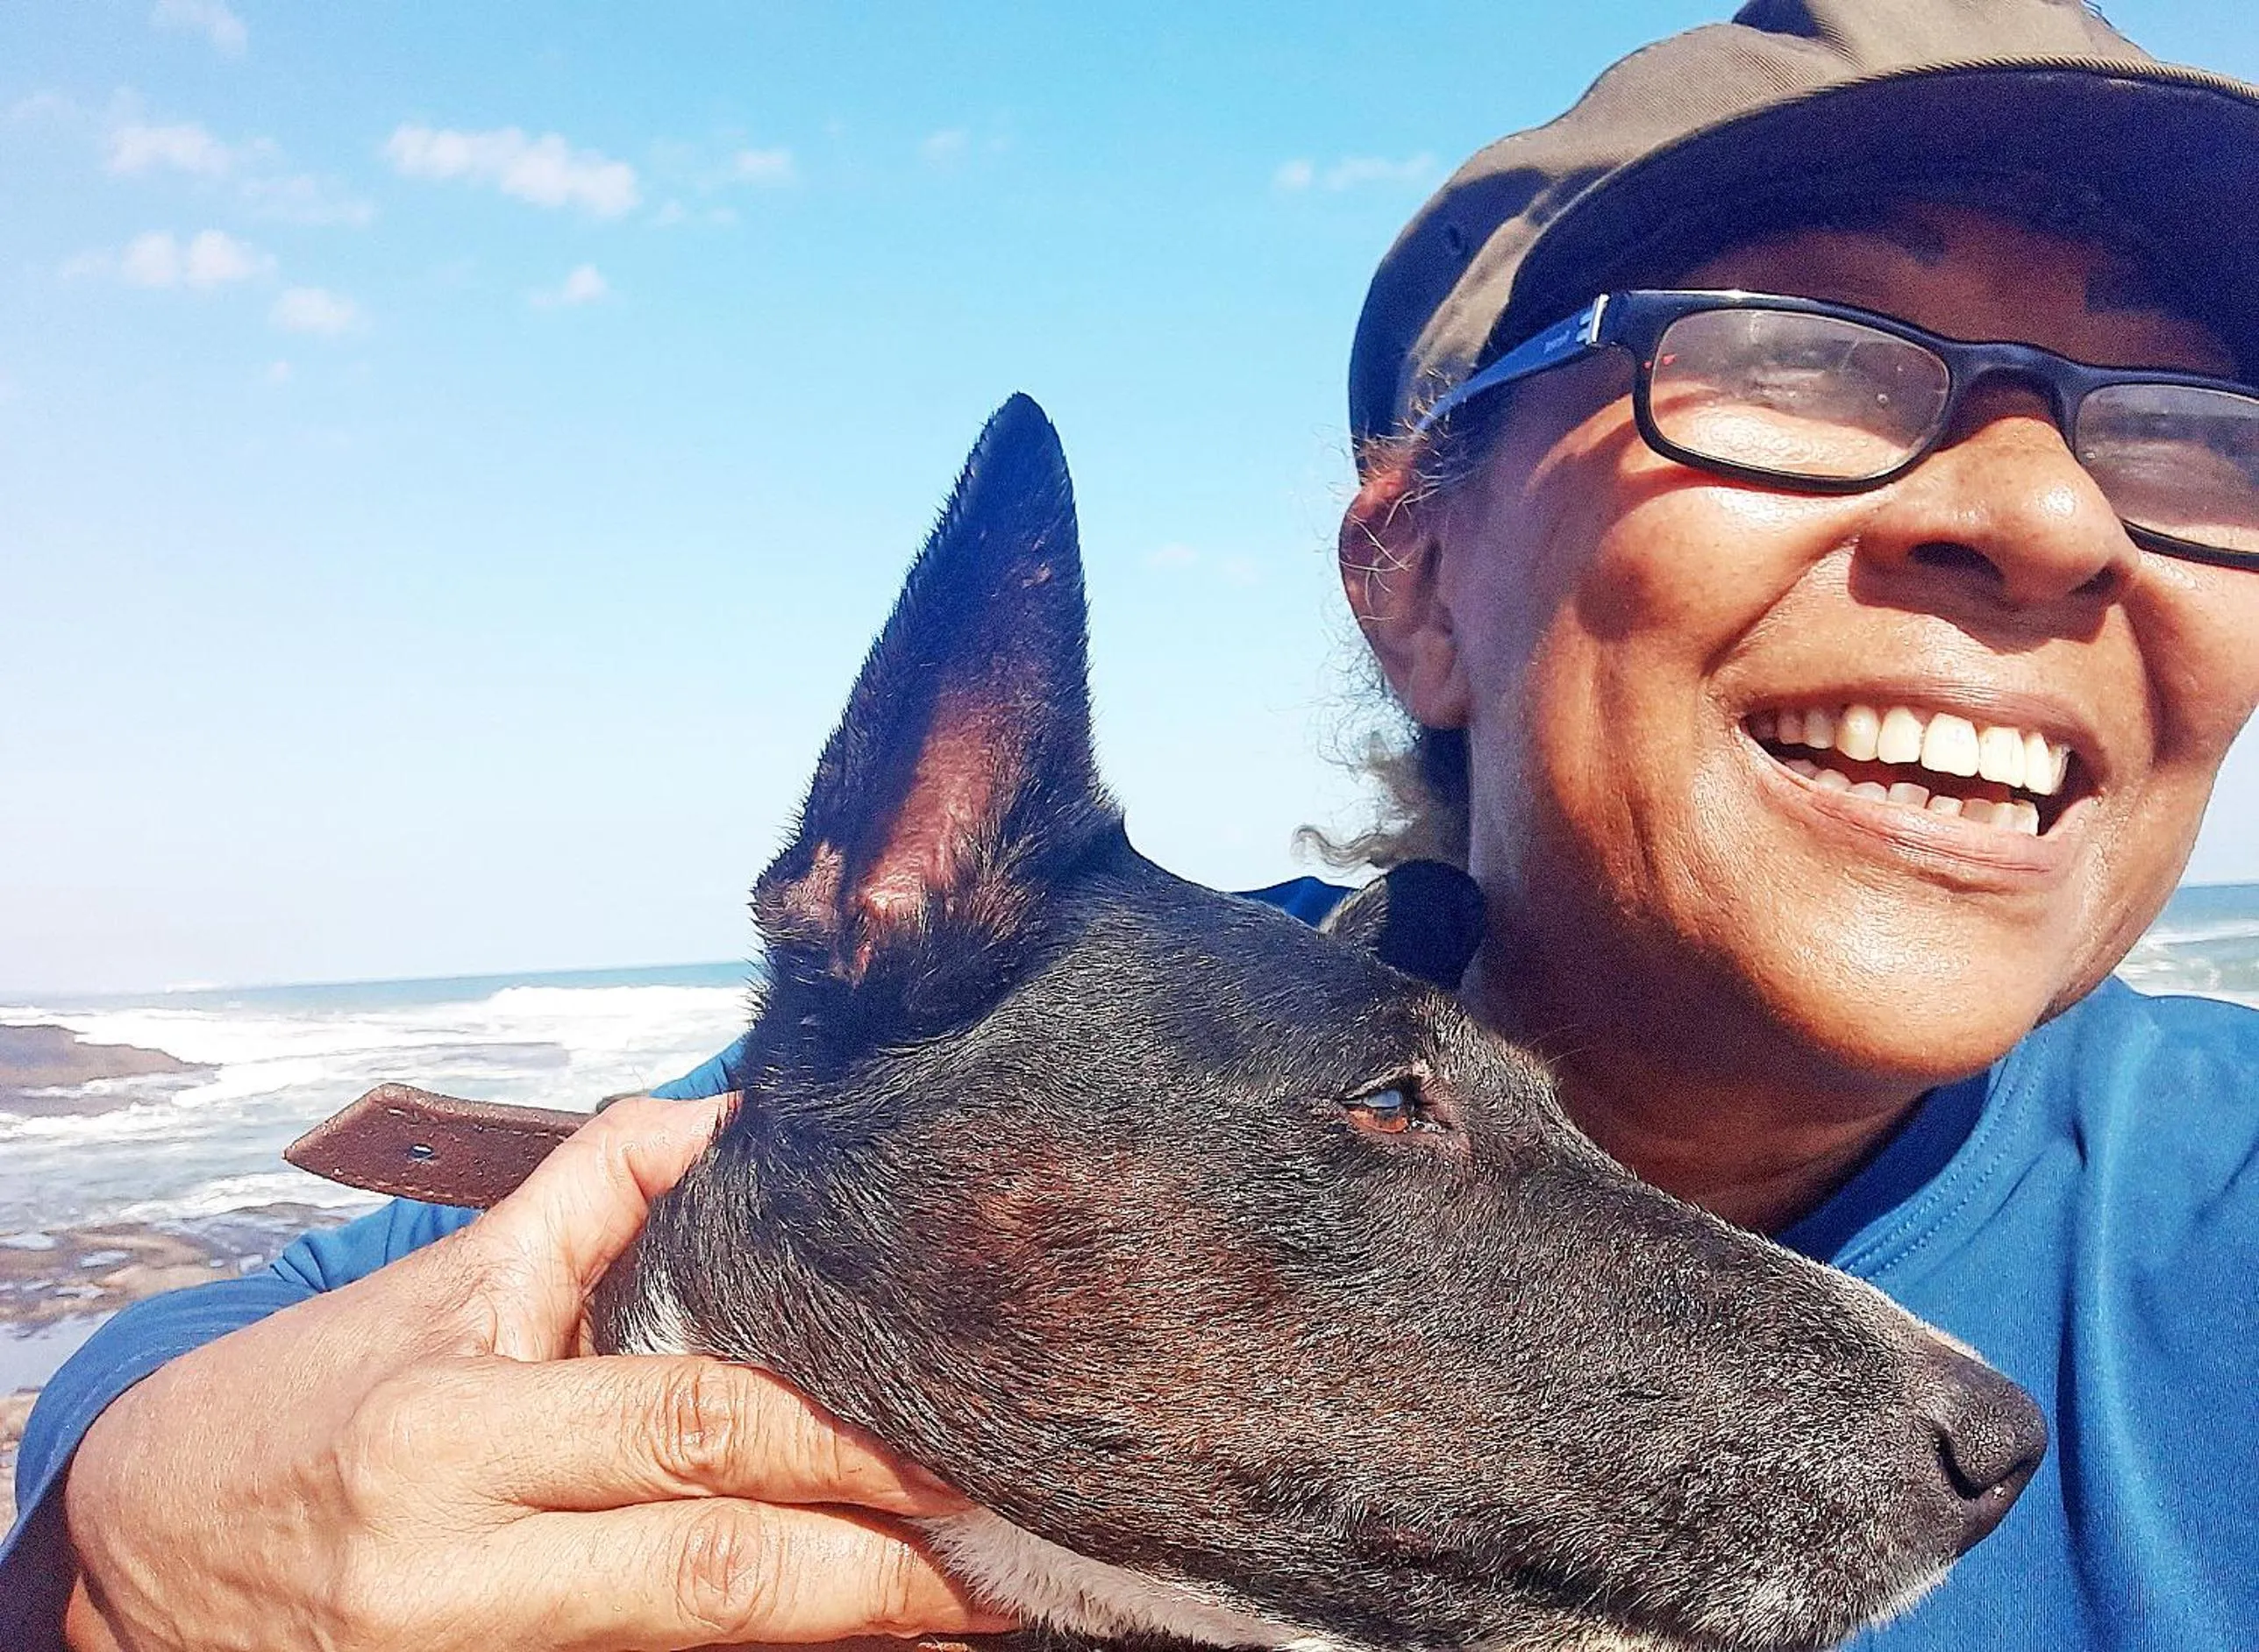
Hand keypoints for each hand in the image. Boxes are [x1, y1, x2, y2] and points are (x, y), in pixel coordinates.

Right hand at [59, 1093, 1012, 1651]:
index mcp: (452, 1436)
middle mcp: (462, 1577)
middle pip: (724, 1579)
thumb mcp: (436, 1284)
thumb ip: (587, 1194)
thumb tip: (727, 1110)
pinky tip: (846, 1643)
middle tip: (1014, 1558)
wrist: (133, 1564)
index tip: (960, 1434)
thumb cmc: (298, 1407)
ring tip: (971, 1611)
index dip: (847, 1439)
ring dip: (843, 1638)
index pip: (695, 1429)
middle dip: (885, 1580)